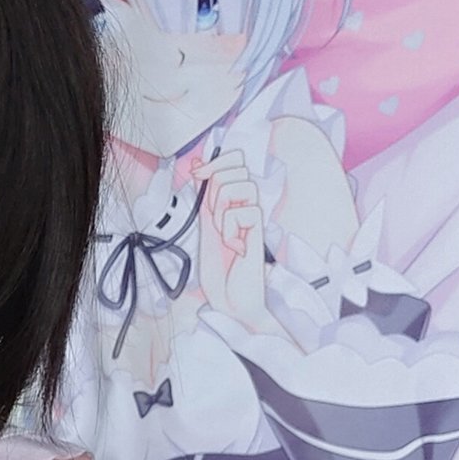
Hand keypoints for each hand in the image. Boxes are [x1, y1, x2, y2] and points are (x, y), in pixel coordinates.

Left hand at [182, 150, 270, 331]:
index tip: (198, 173)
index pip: (235, 159)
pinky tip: (235, 247)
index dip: (216, 160)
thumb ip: (204, 196)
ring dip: (222, 207)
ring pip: (242, 184)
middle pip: (237, 167)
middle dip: (214, 188)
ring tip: (223, 232)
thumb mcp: (205, 224)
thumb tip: (198, 164)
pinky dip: (230, 229)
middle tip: (213, 217)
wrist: (229, 300)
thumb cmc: (220, 269)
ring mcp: (254, 217)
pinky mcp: (260, 231)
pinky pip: (243, 211)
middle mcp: (246, 205)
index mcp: (233, 201)